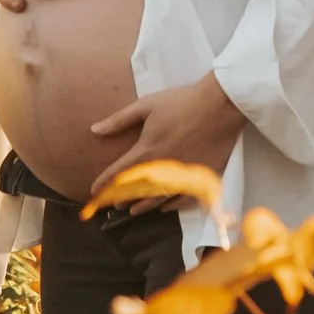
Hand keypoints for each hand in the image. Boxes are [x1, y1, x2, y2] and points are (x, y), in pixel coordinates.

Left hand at [89, 73, 244, 196]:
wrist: (219, 105)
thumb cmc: (181, 102)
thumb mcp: (146, 105)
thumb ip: (119, 120)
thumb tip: (94, 130)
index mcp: (147, 151)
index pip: (119, 173)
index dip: (104, 183)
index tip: (94, 191)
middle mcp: (163, 168)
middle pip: (138, 190)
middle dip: (123, 198)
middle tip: (114, 204)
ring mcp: (183, 175)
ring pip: (159, 198)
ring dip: (144, 206)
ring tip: (133, 211)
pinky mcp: (201, 176)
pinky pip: (185, 198)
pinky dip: (173, 206)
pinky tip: (166, 208)